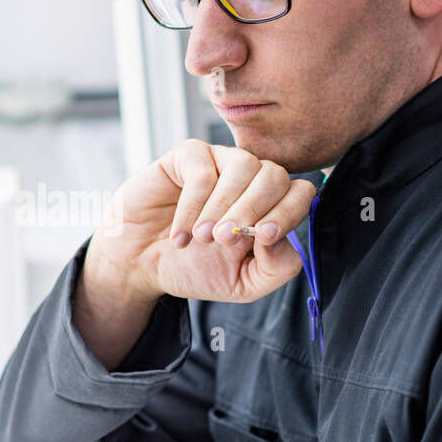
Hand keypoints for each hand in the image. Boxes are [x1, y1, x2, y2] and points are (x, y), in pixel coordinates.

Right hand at [87, 140, 315, 305]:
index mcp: (270, 207)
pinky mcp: (189, 156)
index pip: (300, 193)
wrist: (142, 265)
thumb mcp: (243, 284)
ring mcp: (221, 162)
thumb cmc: (194, 268)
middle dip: (253, 211)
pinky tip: (180, 234)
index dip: (288, 212)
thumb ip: (276, 268)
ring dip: (223, 206)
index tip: (263, 238)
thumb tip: (279, 237)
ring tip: (202, 237)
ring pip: (244, 165)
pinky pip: (203, 170)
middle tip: (224, 240)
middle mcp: (250, 180)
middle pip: (276, 175)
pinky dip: (192, 206)